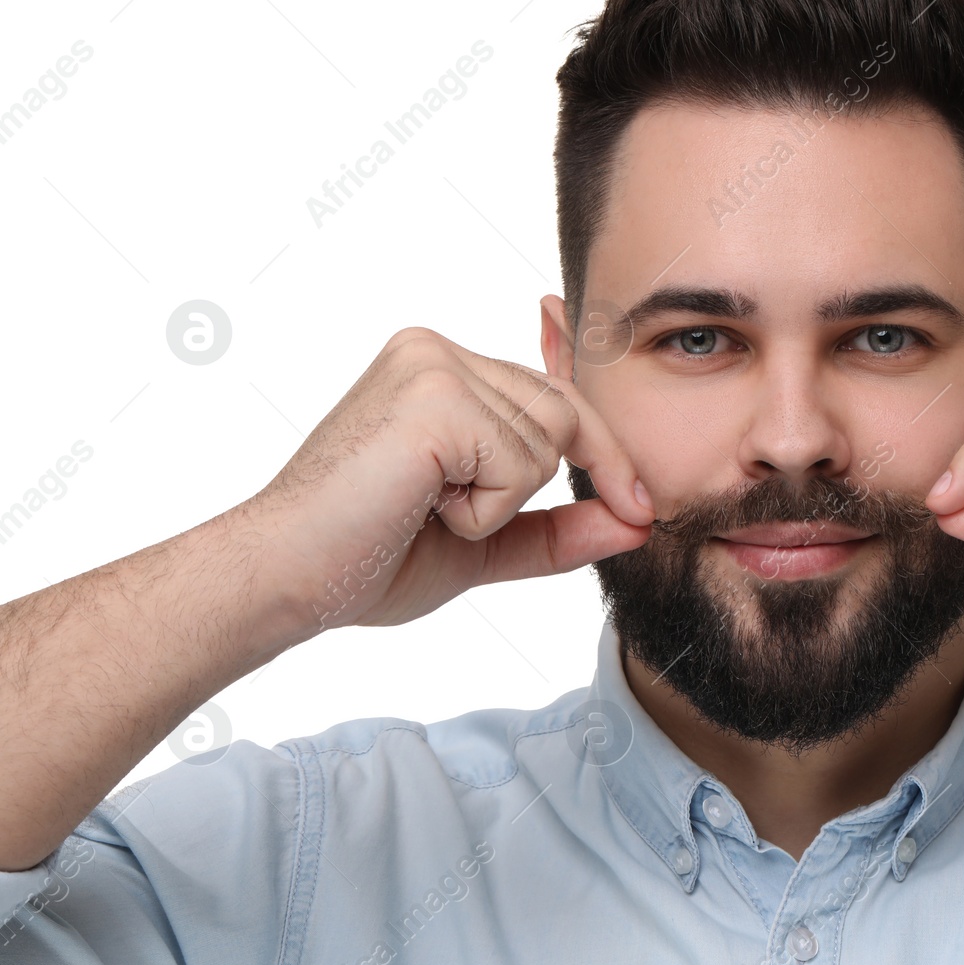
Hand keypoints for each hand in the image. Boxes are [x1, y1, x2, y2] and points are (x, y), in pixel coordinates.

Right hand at [239, 327, 653, 633]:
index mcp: (440, 368)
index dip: (603, 449)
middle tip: (468, 519)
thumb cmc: (365, 558)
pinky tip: (422, 507)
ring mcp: (433, 364)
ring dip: (502, 502)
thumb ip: (557, 529)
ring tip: (426, 508)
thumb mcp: (485, 544)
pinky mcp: (434, 395)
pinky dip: (484, 509)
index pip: (554, 394)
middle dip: (559, 481)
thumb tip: (639, 523)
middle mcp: (436, 350)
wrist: (287, 578)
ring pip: (549, 440)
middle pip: (566, 414)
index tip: (638, 502)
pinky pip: (521, 463)